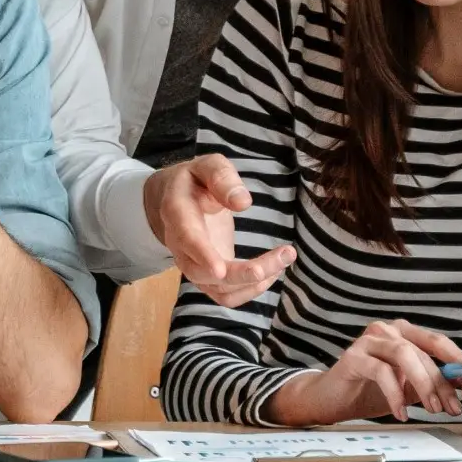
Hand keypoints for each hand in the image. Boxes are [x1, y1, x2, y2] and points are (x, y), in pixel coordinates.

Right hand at [144, 154, 294, 304]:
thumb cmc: (196, 180)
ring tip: (285, 258)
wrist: (176, 199)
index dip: (202, 255)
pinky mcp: (207, 277)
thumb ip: (222, 178)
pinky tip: (273, 271)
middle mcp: (180, 247)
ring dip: (253, 283)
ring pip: (219, 289)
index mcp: (177, 214)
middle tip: (280, 259)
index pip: (187, 238)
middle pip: (203, 274)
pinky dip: (251, 290)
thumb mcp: (208, 166)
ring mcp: (193, 265)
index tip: (220, 270)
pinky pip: (226, 295)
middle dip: (242, 273)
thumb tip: (243, 202)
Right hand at [270, 319, 461, 424]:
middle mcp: (386, 331)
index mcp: (402, 333)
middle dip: (441, 382)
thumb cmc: (369, 390)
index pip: (436, 341)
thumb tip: (459, 384)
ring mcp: (368, 340)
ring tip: (432, 409)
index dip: (456, 359)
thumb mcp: (406, 386)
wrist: (331, 399)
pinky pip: (382, 372)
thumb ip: (428, 381)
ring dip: (423, 384)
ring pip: (405, 355)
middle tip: (452, 406)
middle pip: (422, 351)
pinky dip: (396, 394)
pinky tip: (402, 412)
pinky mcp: (353, 356)